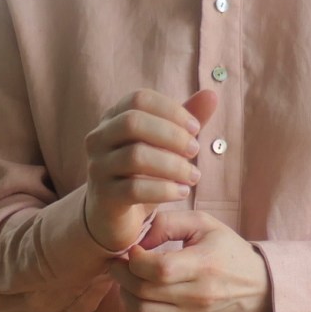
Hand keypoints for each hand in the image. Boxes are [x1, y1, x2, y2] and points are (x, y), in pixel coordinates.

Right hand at [84, 89, 216, 251]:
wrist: (113, 217)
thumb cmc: (143, 174)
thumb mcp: (165, 145)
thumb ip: (186, 120)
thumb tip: (212, 94)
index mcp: (112, 118)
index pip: (139, 99)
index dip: (171, 110)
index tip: (196, 127)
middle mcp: (98, 139)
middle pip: (133, 122)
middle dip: (172, 135)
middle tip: (195, 150)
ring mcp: (98, 168)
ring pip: (135, 156)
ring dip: (173, 165)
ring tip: (194, 176)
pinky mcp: (105, 198)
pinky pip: (135, 189)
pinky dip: (165, 189)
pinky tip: (182, 192)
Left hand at [109, 211, 271, 311]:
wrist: (258, 287)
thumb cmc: (227, 250)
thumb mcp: (204, 224)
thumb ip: (168, 223)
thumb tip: (137, 239)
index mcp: (204, 265)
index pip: (158, 269)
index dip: (136, 259)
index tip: (133, 249)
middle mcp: (198, 296)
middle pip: (144, 291)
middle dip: (122, 275)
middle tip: (118, 262)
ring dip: (125, 294)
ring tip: (127, 279)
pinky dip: (135, 311)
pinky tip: (137, 294)